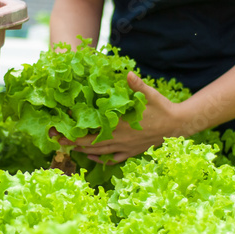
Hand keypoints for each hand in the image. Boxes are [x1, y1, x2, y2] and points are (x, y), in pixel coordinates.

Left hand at [67, 72, 184, 163]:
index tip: (64, 127)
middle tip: (58, 140)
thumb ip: (136, 85)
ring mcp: (125, 148)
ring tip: (69, 148)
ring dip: (83, 151)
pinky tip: (92, 157)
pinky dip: (101, 159)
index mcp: (120, 125)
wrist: (177, 126)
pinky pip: (113, 159)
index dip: (77, 129)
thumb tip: (128, 74)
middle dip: (73, 142)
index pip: (93, 129)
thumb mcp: (149, 95)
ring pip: (99, 153)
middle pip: (91, 144)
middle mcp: (120, 139)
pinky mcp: (131, 152)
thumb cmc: (162, 109)